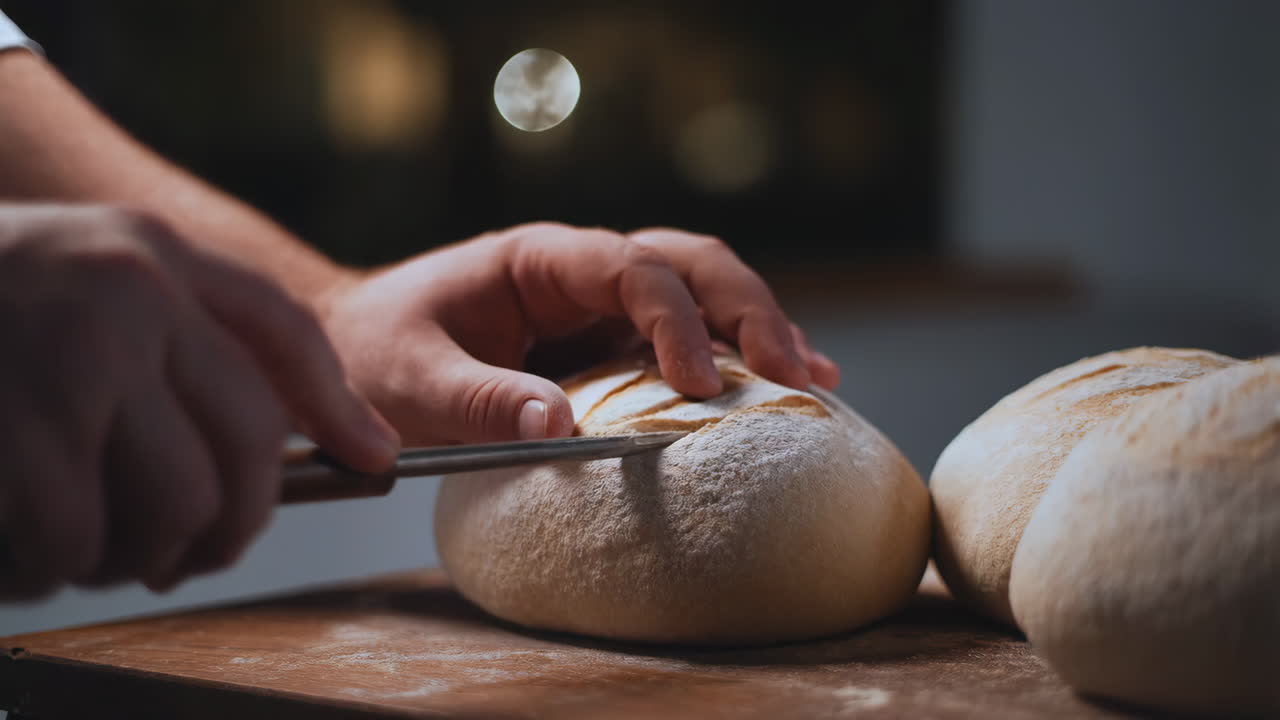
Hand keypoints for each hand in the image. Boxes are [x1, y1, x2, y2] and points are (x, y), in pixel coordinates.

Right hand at [0, 204, 398, 598]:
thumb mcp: (82, 285)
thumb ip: (189, 343)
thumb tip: (337, 442)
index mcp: (146, 253)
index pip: (280, 331)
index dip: (339, 404)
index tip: (373, 460)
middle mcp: (123, 294)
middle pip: (248, 442)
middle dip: (231, 520)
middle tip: (191, 550)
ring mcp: (66, 359)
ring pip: (174, 506)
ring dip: (135, 551)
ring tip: (81, 539)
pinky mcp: (13, 431)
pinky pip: (77, 542)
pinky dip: (53, 565)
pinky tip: (19, 541)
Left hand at [319, 223, 839, 445]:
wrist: (360, 349)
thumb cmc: (376, 352)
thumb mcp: (411, 377)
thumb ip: (479, 399)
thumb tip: (560, 426)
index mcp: (540, 260)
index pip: (631, 267)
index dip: (675, 319)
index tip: (698, 383)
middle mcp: (585, 272)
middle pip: (691, 263)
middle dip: (749, 311)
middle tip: (794, 372)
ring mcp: (605, 305)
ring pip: (706, 289)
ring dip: (761, 327)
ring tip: (814, 377)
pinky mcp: (614, 343)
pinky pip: (690, 336)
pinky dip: (739, 357)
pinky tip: (786, 385)